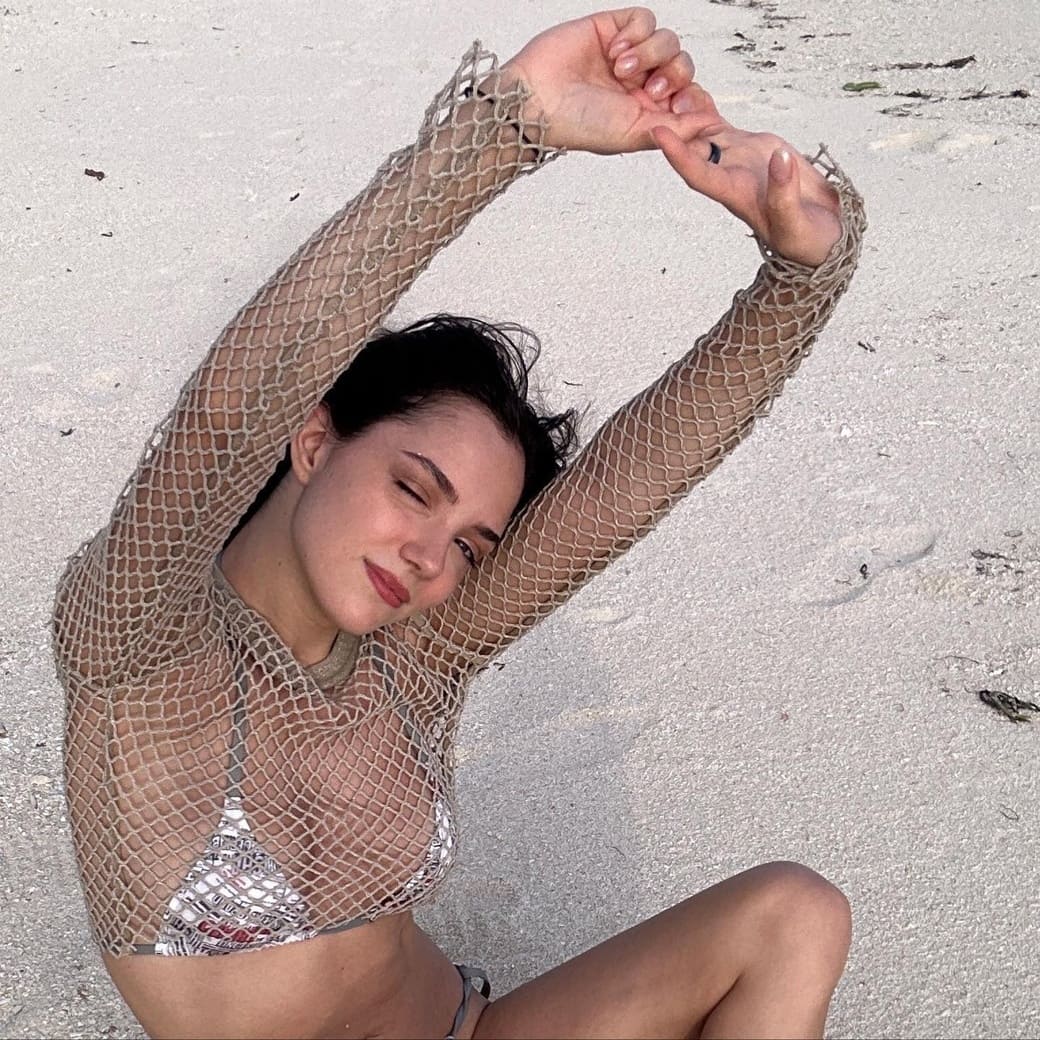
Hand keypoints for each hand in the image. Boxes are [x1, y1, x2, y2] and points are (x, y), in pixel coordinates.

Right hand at [500, 8, 720, 154]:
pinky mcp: (613, 28)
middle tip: (649, 90)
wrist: (539, 101)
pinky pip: (645, 19)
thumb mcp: (633, 134)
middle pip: (683, 65)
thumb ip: (674, 129)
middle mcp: (641, 82)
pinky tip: (615, 51)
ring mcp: (628, 54)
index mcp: (648, 111)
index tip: (686, 103)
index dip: (693, 95)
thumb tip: (708, 126)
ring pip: (668, 40)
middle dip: (673, 75)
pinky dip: (636, 34)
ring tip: (620, 69)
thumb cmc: (577, 124)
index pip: (688, 95)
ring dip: (650, 54)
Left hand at [652, 98, 841, 266]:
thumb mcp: (796, 223)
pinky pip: (725, 129)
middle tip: (655, 93)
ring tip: (666, 84)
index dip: (677, 154)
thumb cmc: (805, 239)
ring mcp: (739, 160)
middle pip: (693, 148)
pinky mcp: (754, 149)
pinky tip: (694, 94)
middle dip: (674, 125)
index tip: (658, 133)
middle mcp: (730, 175)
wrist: (821, 233)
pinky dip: (709, 112)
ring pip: (705, 134)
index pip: (697, 173)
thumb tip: (779, 158)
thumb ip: (785, 193)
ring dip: (687, 115)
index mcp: (734, 194)